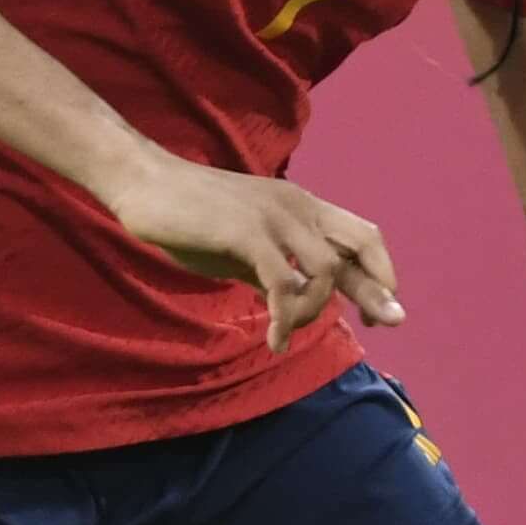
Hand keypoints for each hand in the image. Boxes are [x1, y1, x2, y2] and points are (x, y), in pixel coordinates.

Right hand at [107, 154, 403, 349]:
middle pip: (362, 243)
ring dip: (313, 311)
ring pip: (324, 270)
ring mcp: (274, 217)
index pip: (361, 235)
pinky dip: (285, 318)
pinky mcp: (246, 232)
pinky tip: (274, 340)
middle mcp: (297, 207)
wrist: (145, 184)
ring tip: (286, 331)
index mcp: (301, 206)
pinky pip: (282, 283)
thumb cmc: (189, 216)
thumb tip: (292, 301)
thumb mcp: (243, 246)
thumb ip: (273, 268)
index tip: (380, 312)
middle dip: (377, 288)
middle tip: (378, 324)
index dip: (380, 274)